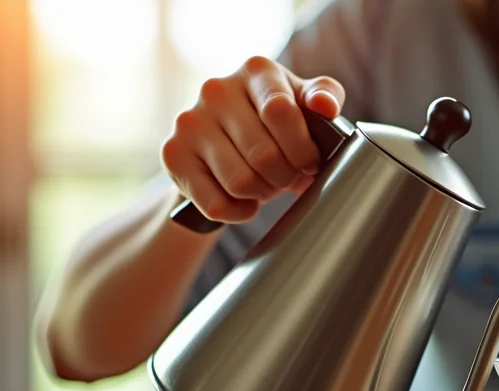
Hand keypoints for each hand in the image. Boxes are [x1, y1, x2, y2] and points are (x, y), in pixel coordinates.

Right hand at [161, 56, 345, 223]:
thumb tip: (326, 107)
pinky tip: (244, 202)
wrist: (224, 146)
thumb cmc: (274, 125)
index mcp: (256, 70)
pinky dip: (238, 212)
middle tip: (288, 178)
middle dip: (286, 177)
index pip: (281, 112)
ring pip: (240, 181)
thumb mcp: (304, 105)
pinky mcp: (172, 153)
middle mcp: (217, 89)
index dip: (303, 150)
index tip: (310, 163)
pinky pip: (216, 203)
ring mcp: (190, 121)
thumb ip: (325, 96)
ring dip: (262, 194)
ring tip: (267, 186)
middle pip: (263, 154)